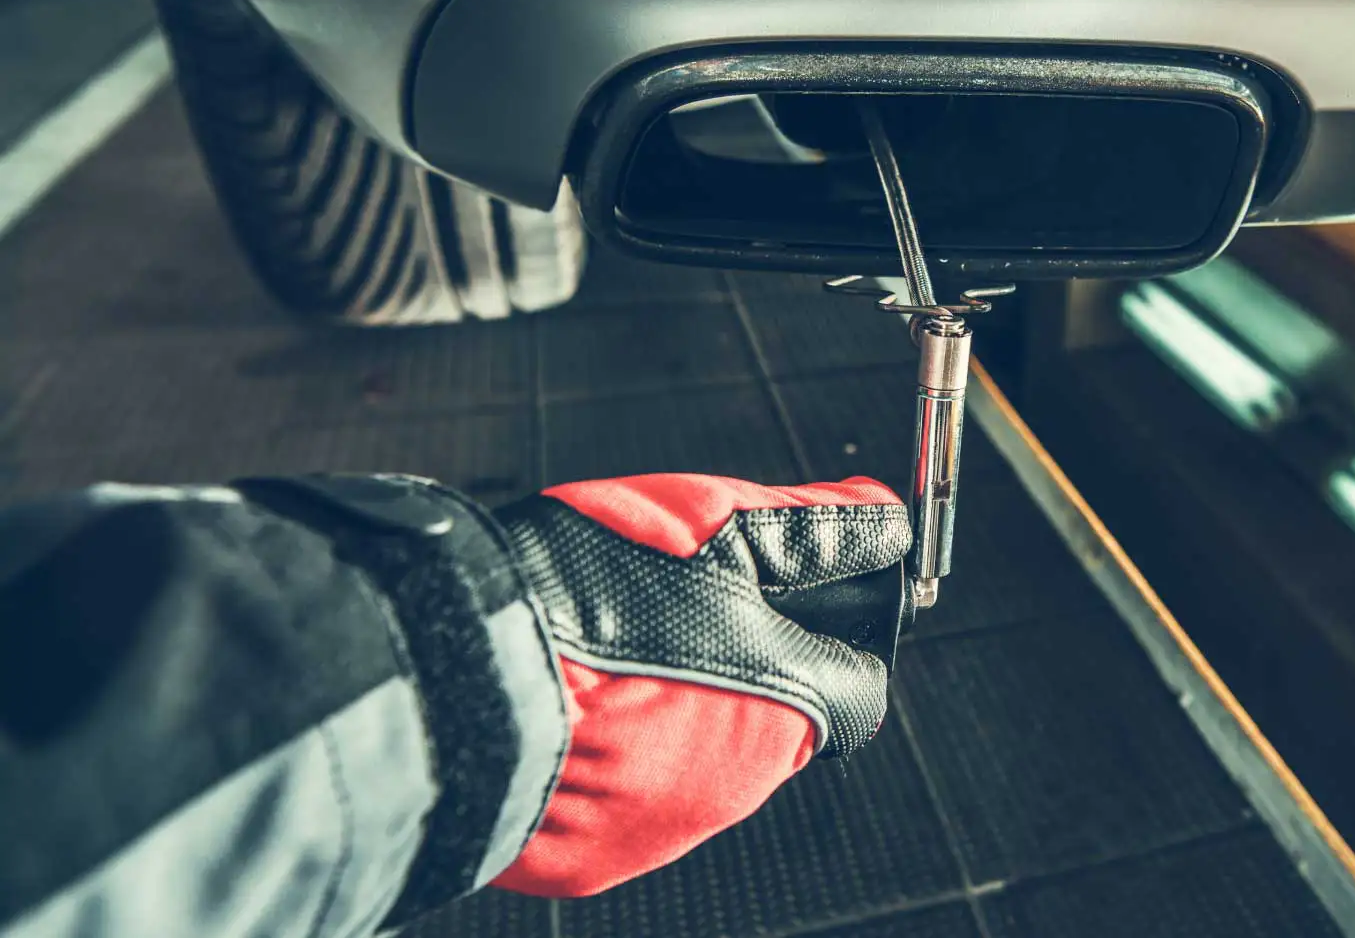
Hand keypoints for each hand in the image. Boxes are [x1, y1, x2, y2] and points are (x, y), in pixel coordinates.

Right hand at [488, 474, 907, 897]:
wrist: (454, 681)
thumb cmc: (590, 599)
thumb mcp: (721, 527)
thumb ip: (816, 527)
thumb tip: (880, 519)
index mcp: (791, 705)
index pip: (856, 679)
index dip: (824, 625)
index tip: (784, 592)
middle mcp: (742, 783)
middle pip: (774, 715)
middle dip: (742, 660)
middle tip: (676, 605)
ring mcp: (667, 827)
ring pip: (699, 753)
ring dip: (675, 702)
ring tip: (614, 647)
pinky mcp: (596, 856)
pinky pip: (626, 795)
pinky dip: (613, 750)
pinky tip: (577, 699)